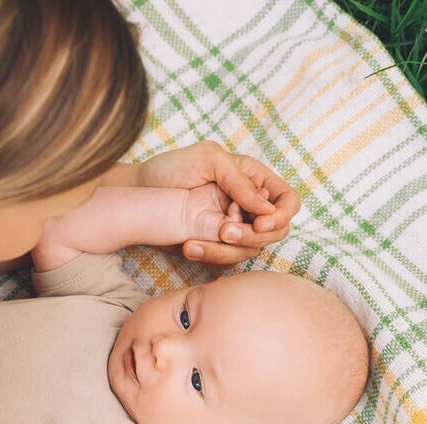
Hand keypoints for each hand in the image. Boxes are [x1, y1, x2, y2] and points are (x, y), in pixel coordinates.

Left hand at [136, 141, 300, 265]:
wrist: (138, 191)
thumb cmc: (171, 167)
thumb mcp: (208, 159)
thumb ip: (239, 180)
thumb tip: (266, 207)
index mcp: (254, 180)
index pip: (288, 201)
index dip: (281, 215)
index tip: (260, 223)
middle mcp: (249, 207)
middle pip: (275, 232)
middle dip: (251, 237)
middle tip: (223, 231)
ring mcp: (234, 228)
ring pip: (249, 251)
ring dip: (226, 251)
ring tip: (195, 242)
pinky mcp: (216, 246)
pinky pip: (226, 261)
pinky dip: (210, 257)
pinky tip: (188, 246)